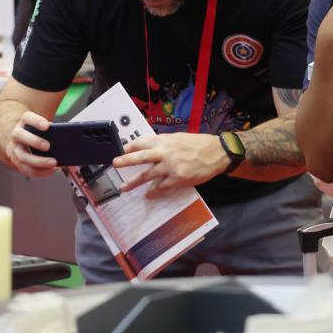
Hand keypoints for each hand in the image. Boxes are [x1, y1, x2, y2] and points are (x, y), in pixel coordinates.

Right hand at [6, 110, 57, 178]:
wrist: (24, 144)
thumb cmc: (38, 133)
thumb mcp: (44, 126)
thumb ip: (54, 126)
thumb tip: (70, 133)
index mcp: (25, 123)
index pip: (27, 118)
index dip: (36, 121)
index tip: (47, 126)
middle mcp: (17, 135)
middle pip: (20, 136)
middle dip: (34, 141)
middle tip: (48, 146)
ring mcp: (16, 150)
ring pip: (23, 156)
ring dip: (38, 161)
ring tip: (53, 162)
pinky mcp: (19, 163)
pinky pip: (28, 169)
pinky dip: (41, 172)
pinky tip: (52, 170)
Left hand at [112, 132, 227, 194]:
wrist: (216, 153)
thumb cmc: (198, 144)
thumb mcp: (178, 138)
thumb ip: (164, 143)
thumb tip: (149, 149)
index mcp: (165, 141)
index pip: (143, 143)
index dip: (130, 147)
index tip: (121, 150)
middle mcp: (166, 153)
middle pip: (141, 157)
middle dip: (126, 161)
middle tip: (115, 164)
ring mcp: (171, 167)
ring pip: (148, 175)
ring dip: (135, 182)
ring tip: (125, 187)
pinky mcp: (178, 179)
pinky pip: (162, 187)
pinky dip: (154, 191)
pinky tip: (149, 195)